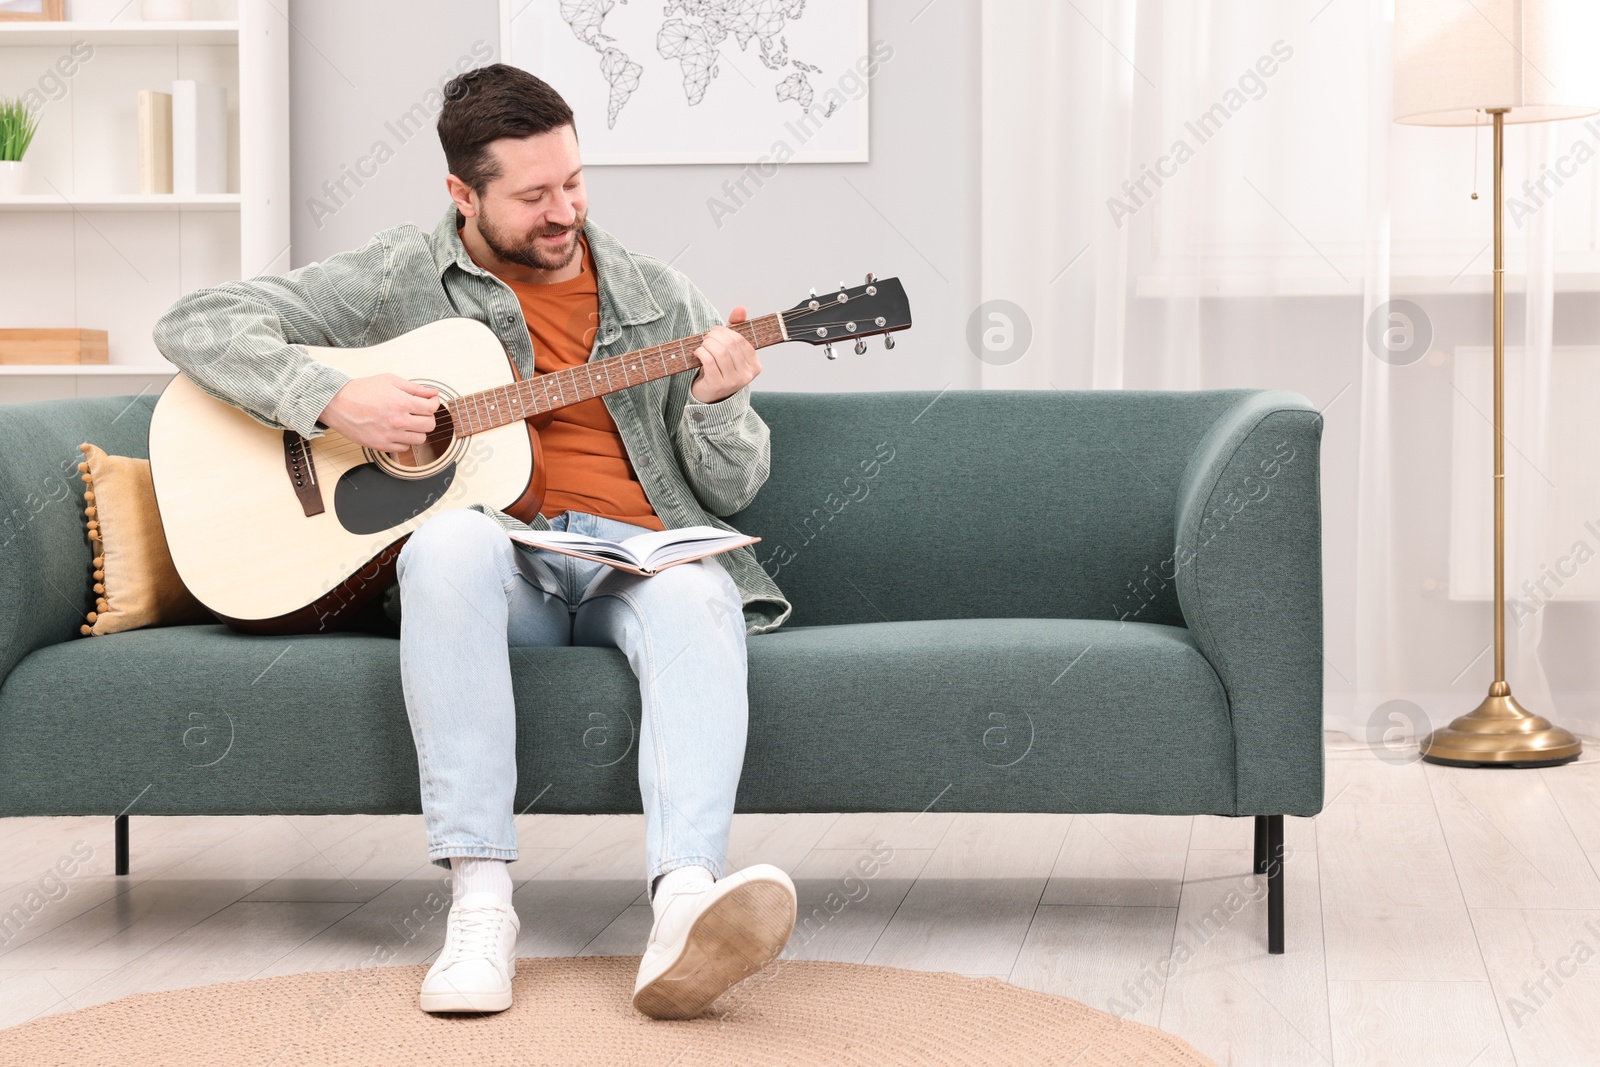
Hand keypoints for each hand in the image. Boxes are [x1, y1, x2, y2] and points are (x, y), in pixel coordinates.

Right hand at [319, 374, 438, 452]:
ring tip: (407, 422)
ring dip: (417, 430)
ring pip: (420, 439)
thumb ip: (414, 388)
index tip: (430, 402)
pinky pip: (404, 448)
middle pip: (430, 425)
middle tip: (419, 412)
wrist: (337, 403)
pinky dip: (404, 441)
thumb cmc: (360, 390)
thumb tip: (432, 393)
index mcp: (402, 402)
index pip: (432, 408)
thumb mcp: (389, 381)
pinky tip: (397, 431)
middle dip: (427, 417)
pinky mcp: (381, 445)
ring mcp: (390, 435)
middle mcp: (399, 421)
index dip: (433, 404)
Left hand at [690, 306, 761, 403]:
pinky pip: (709, 361)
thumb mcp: (731, 349)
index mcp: (755, 366)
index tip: (715, 331)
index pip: (741, 340)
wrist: (710, 395)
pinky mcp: (717, 385)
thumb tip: (741, 308)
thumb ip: (737, 328)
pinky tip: (698, 353)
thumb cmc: (721, 368)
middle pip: (730, 345)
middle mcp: (747, 375)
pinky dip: (701, 353)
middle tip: (707, 337)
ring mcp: (733, 382)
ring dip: (707, 344)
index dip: (726, 331)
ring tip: (703, 344)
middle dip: (715, 336)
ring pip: (719, 352)